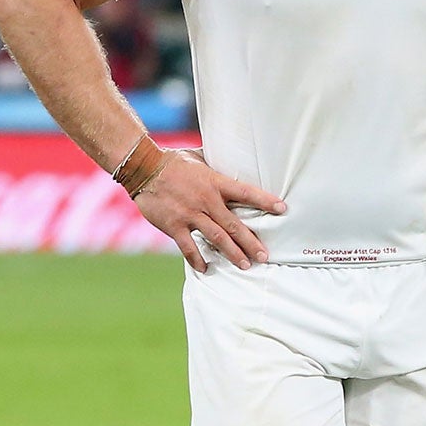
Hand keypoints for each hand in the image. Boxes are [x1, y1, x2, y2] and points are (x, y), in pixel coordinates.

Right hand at [131, 149, 285, 270]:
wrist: (144, 168)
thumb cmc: (173, 161)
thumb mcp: (198, 157)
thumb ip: (215, 164)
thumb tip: (230, 157)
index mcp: (214, 183)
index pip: (246, 193)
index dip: (265, 201)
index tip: (282, 209)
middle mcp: (206, 200)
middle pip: (234, 225)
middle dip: (251, 242)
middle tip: (265, 256)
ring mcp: (190, 215)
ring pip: (217, 238)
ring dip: (232, 254)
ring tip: (245, 265)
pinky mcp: (174, 226)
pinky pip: (188, 247)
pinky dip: (197, 259)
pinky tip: (206, 269)